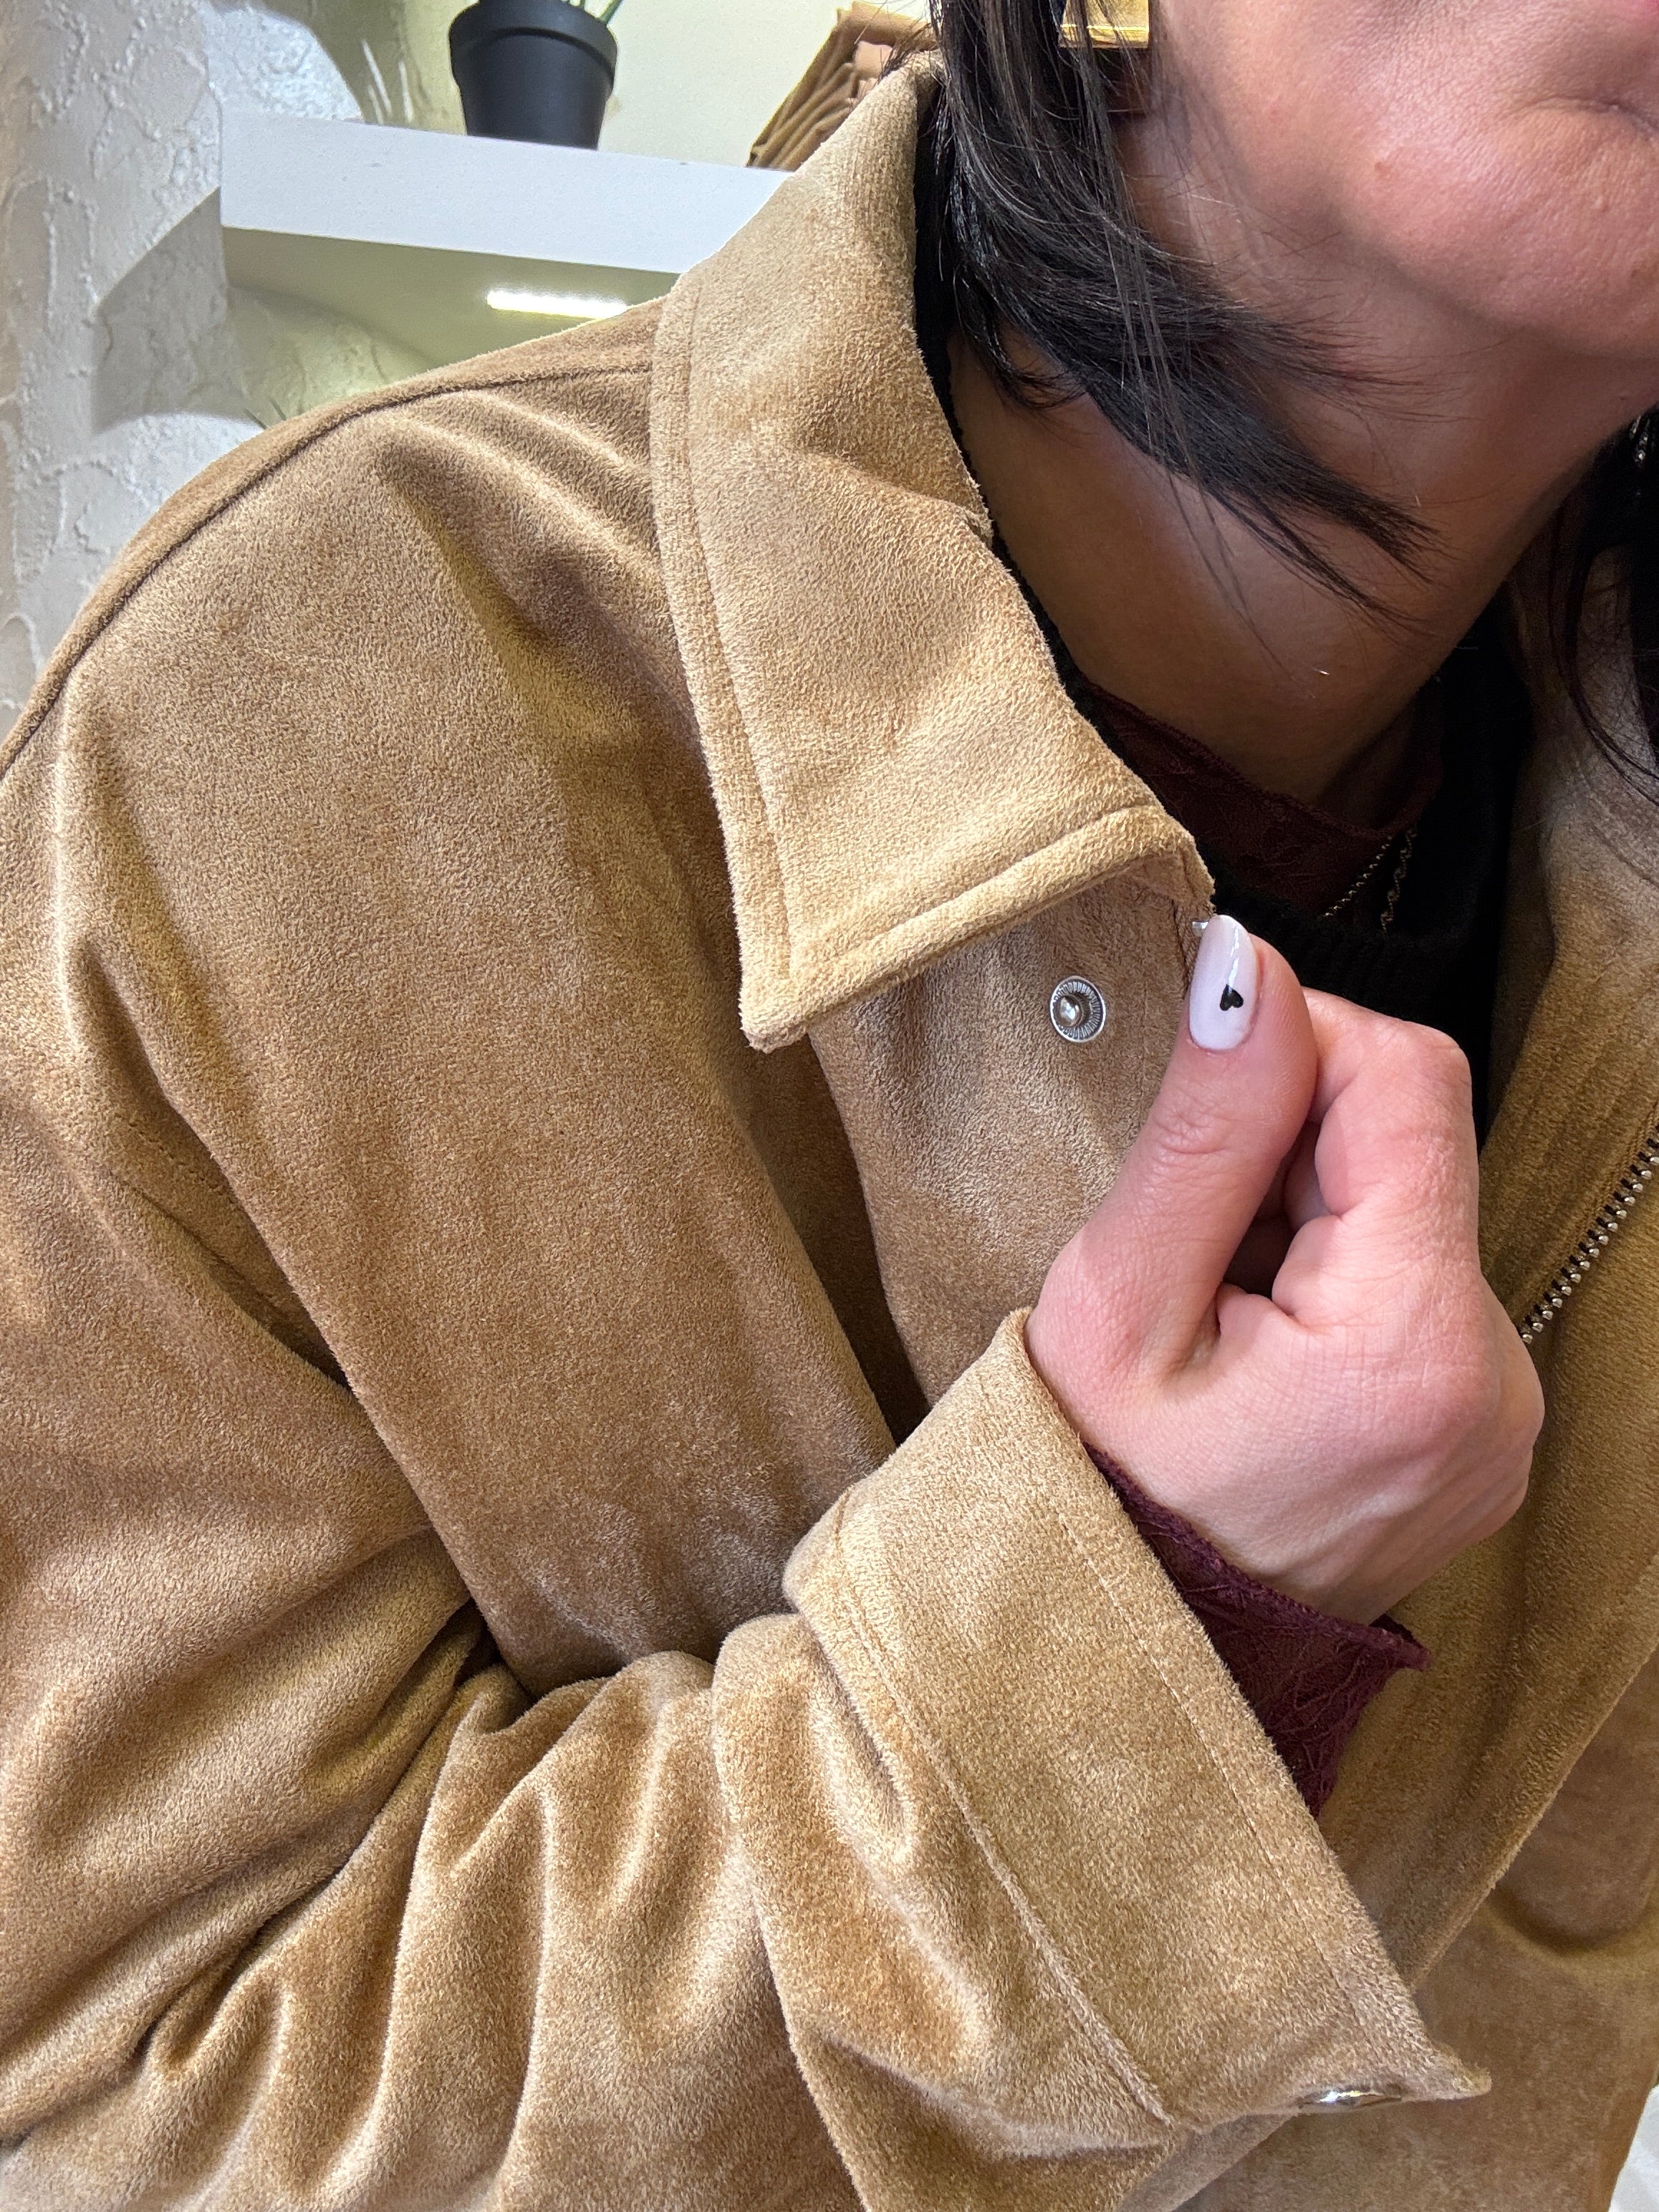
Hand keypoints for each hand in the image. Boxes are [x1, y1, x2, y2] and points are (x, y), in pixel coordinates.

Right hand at [1025, 918, 1542, 1624]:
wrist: (1141, 1663)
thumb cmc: (1105, 1498)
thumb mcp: (1115, 1308)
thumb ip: (1201, 1134)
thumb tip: (1248, 968)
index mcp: (1412, 1346)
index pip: (1406, 1078)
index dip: (1299, 1043)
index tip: (1205, 1096)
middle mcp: (1496, 1378)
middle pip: (1415, 1141)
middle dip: (1291, 1147)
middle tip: (1194, 1244)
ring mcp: (1502, 1410)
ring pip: (1414, 1207)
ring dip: (1308, 1211)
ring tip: (1220, 1310)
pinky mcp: (1485, 1422)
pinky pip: (1423, 1282)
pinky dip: (1337, 1276)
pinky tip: (1264, 1346)